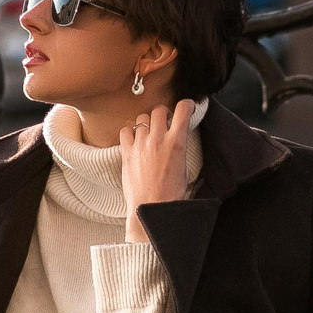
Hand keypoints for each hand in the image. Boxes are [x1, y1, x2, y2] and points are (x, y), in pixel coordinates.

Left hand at [119, 98, 194, 243]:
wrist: (151, 208)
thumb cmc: (171, 193)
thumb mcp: (185, 168)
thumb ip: (181, 148)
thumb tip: (180, 137)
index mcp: (177, 143)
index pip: (183, 109)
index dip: (186, 104)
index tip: (187, 107)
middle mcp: (158, 139)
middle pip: (159, 110)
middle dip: (164, 114)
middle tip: (165, 123)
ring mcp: (140, 144)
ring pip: (142, 118)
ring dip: (147, 123)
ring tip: (149, 134)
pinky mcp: (127, 152)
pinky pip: (126, 130)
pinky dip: (130, 132)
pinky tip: (135, 140)